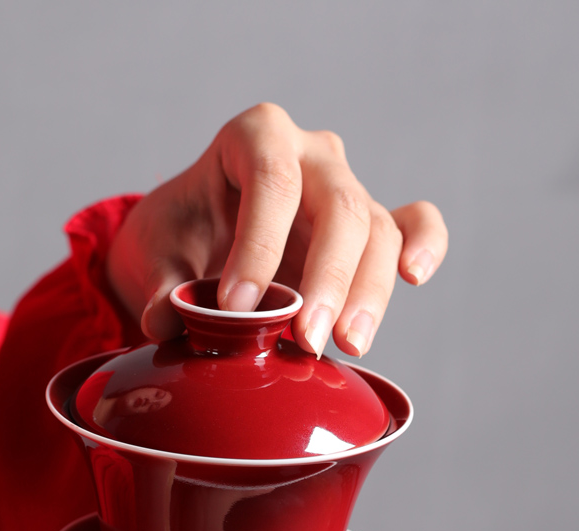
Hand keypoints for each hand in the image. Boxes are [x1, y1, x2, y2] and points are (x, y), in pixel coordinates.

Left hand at [108, 102, 447, 357]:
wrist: (197, 240)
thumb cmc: (178, 234)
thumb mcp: (154, 252)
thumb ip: (161, 283)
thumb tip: (165, 320)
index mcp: (255, 137)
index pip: (271, 180)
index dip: (259, 246)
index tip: (237, 309)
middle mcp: (311, 155)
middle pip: (340, 208)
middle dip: (327, 279)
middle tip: (305, 339)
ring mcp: (345, 189)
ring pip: (377, 232)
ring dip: (366, 294)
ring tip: (346, 345)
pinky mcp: (369, 227)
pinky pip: (412, 225)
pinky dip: (425, 246)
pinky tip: (415, 276)